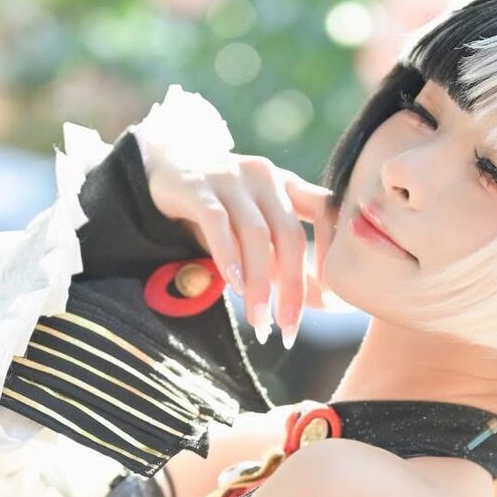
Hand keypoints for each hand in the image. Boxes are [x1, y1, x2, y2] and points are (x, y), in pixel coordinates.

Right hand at [138, 135, 336, 346]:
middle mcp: (264, 176)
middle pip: (289, 235)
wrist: (164, 168)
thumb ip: (284, 262)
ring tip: (258, 320)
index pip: (325, 211)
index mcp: (286, 184)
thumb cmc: (218, 209)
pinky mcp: (197, 186)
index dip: (330, 252)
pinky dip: (228, 257)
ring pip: (255, 234)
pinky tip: (234, 286)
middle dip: (292, 287)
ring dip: (259, 283)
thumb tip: (325, 302)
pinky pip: (217, 223)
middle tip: (288, 328)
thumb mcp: (255, 232)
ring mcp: (230, 177)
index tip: (332, 297)